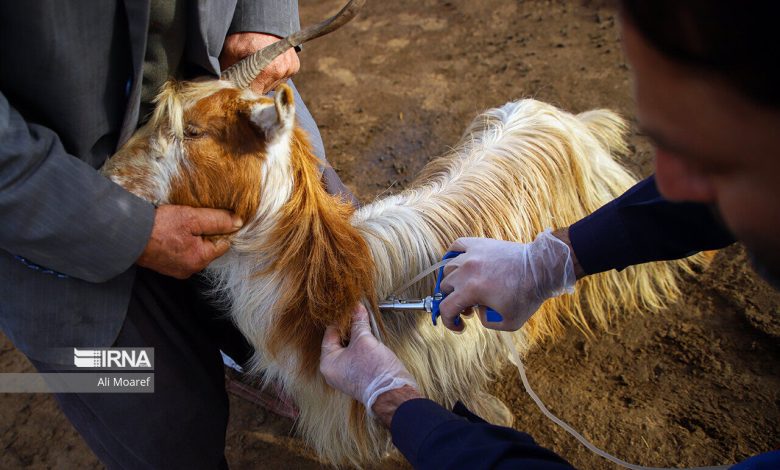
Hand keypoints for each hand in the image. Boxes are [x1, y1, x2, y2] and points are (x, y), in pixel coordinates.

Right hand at [136, 205, 242, 278]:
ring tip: (182, 223)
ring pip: (194, 250)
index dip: (221, 228)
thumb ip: (217, 220)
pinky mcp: (165, 266)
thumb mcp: (192, 218)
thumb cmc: (158, 227)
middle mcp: (190, 269)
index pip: (223, 244)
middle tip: (194, 218)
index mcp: (199, 260)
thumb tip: (238, 222)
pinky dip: (180, 242)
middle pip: (209, 248)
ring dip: (192, 237)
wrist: (125, 235)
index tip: (214, 217)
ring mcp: (176, 269)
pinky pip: (181, 252)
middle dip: (205, 233)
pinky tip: (172, 231)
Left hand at [219, 32, 299, 93]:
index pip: (255, 94)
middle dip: (254, 85)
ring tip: (257, 67)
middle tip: (247, 73)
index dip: (245, 91)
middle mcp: (282, 71)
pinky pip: (281, 79)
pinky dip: (273, 75)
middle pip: (264, 91)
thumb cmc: (246, 34)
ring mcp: (290, 69)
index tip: (240, 85)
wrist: (265, 19)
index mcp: (267, 70)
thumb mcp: (231, 50)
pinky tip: (267, 65)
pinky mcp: (294, 67)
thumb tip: (224, 87)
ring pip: (273, 86)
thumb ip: (229, 71)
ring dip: (264, 81)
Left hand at [320, 304, 418, 422]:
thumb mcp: (364, 341)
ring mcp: (347, 374)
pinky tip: (370, 336)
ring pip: (350, 347)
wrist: (393, 392)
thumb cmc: (374, 371)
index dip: (341, 320)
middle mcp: (334, 370)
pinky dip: (363, 345)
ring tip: (365, 322)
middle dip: (350, 327)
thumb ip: (358, 323)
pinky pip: (357, 355)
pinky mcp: (359, 375)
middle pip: (339, 341)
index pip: (330, 334)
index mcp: (328, 363)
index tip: (349, 308)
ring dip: (358, 336)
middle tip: (358, 313)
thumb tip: (356, 308)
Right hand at [439, 229, 576, 331]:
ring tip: (466, 287)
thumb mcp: (509, 322)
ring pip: (448, 268)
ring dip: (453, 282)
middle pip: (445, 288)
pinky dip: (453, 255)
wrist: (541, 268)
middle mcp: (466, 271)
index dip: (449, 321)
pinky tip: (459, 264)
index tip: (460, 326)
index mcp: (471, 290)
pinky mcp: (479, 244)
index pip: (446, 308)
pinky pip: (457, 245)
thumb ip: (487, 322)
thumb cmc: (527, 295)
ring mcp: (471, 255)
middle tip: (469, 307)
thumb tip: (477, 311)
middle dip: (453, 301)